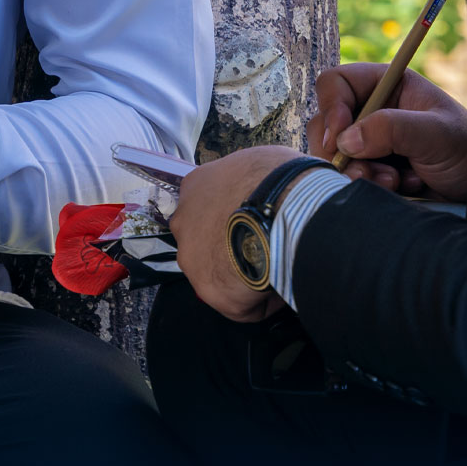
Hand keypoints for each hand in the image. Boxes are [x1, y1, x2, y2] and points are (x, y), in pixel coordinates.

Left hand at [169, 144, 304, 322]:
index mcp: (196, 186)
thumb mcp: (260, 161)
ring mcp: (192, 260)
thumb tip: (266, 191)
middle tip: (265, 244)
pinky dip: (261, 300)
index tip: (256, 218)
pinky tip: (282, 286)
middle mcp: (184, 222)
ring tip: (276, 268)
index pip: (209, 205)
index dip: (234, 214)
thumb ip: (249, 179)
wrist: (281, 209)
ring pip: (219, 273)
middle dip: (230, 245)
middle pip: (206, 240)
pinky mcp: (211, 293)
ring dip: (243, 274)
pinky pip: (241, 304)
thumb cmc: (276, 177)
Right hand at [308, 63, 466, 202]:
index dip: (332, 107)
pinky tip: (398, 189)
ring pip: (332, 153)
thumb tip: (345, 140)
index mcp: (387, 85)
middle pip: (325, 122)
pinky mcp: (369, 168)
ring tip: (393, 182)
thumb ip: (393, 129)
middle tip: (366, 172)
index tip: (340, 138)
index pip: (336, 83)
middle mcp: (371, 109)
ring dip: (356, 171)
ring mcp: (367, 141)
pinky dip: (366, 185)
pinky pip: (346, 175)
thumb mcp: (436, 134)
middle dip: (340, 151)